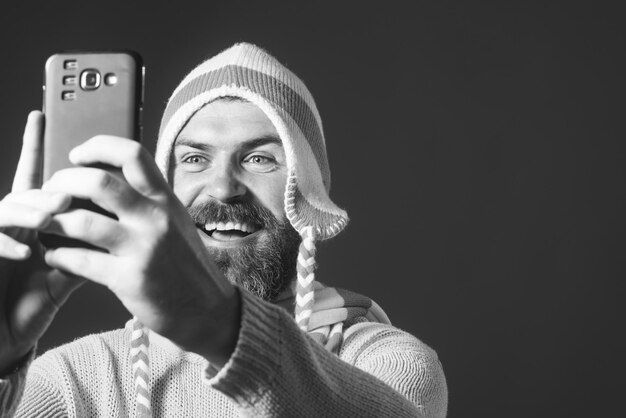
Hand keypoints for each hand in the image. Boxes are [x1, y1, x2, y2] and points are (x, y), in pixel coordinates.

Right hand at [0, 111, 81, 374]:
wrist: (3, 335)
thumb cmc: (33, 301)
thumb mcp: (66, 275)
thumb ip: (88, 249)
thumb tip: (120, 228)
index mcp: (34, 220)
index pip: (39, 179)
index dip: (34, 147)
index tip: (40, 115)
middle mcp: (13, 223)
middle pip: (28, 190)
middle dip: (48, 187)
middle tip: (68, 194)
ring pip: (9, 209)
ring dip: (32, 210)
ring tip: (53, 215)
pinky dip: (10, 243)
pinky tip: (30, 252)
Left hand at [41, 136, 239, 366]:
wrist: (205, 308)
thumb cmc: (184, 264)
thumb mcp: (175, 222)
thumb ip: (148, 201)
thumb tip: (107, 181)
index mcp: (165, 200)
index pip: (133, 154)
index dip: (98, 146)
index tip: (77, 154)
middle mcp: (155, 218)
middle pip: (98, 182)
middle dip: (63, 182)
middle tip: (51, 192)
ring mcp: (142, 248)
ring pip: (81, 221)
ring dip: (52, 221)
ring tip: (44, 224)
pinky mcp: (129, 279)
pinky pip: (79, 260)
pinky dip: (58, 255)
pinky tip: (55, 255)